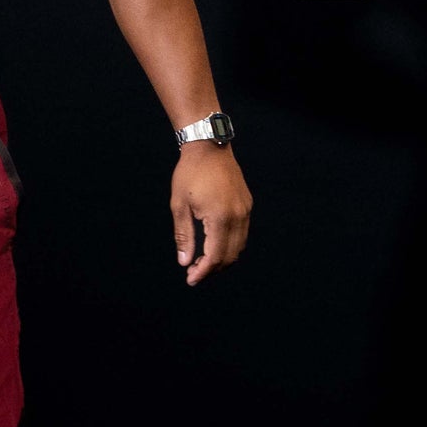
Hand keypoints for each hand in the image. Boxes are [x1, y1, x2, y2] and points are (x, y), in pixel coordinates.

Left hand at [170, 145, 251, 285]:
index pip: (215, 256)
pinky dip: (230, 245)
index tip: (191, 279)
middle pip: (230, 256)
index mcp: (219, 217)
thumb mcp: (179, 205)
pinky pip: (242, 233)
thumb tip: (184, 261)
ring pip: (239, 247)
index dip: (204, 272)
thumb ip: (184, 236)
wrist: (209, 147)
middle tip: (194, 273)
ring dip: (222, 259)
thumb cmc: (189, 174)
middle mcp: (237, 216)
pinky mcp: (247, 205)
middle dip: (213, 269)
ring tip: (202, 262)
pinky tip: (214, 246)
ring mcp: (245, 210)